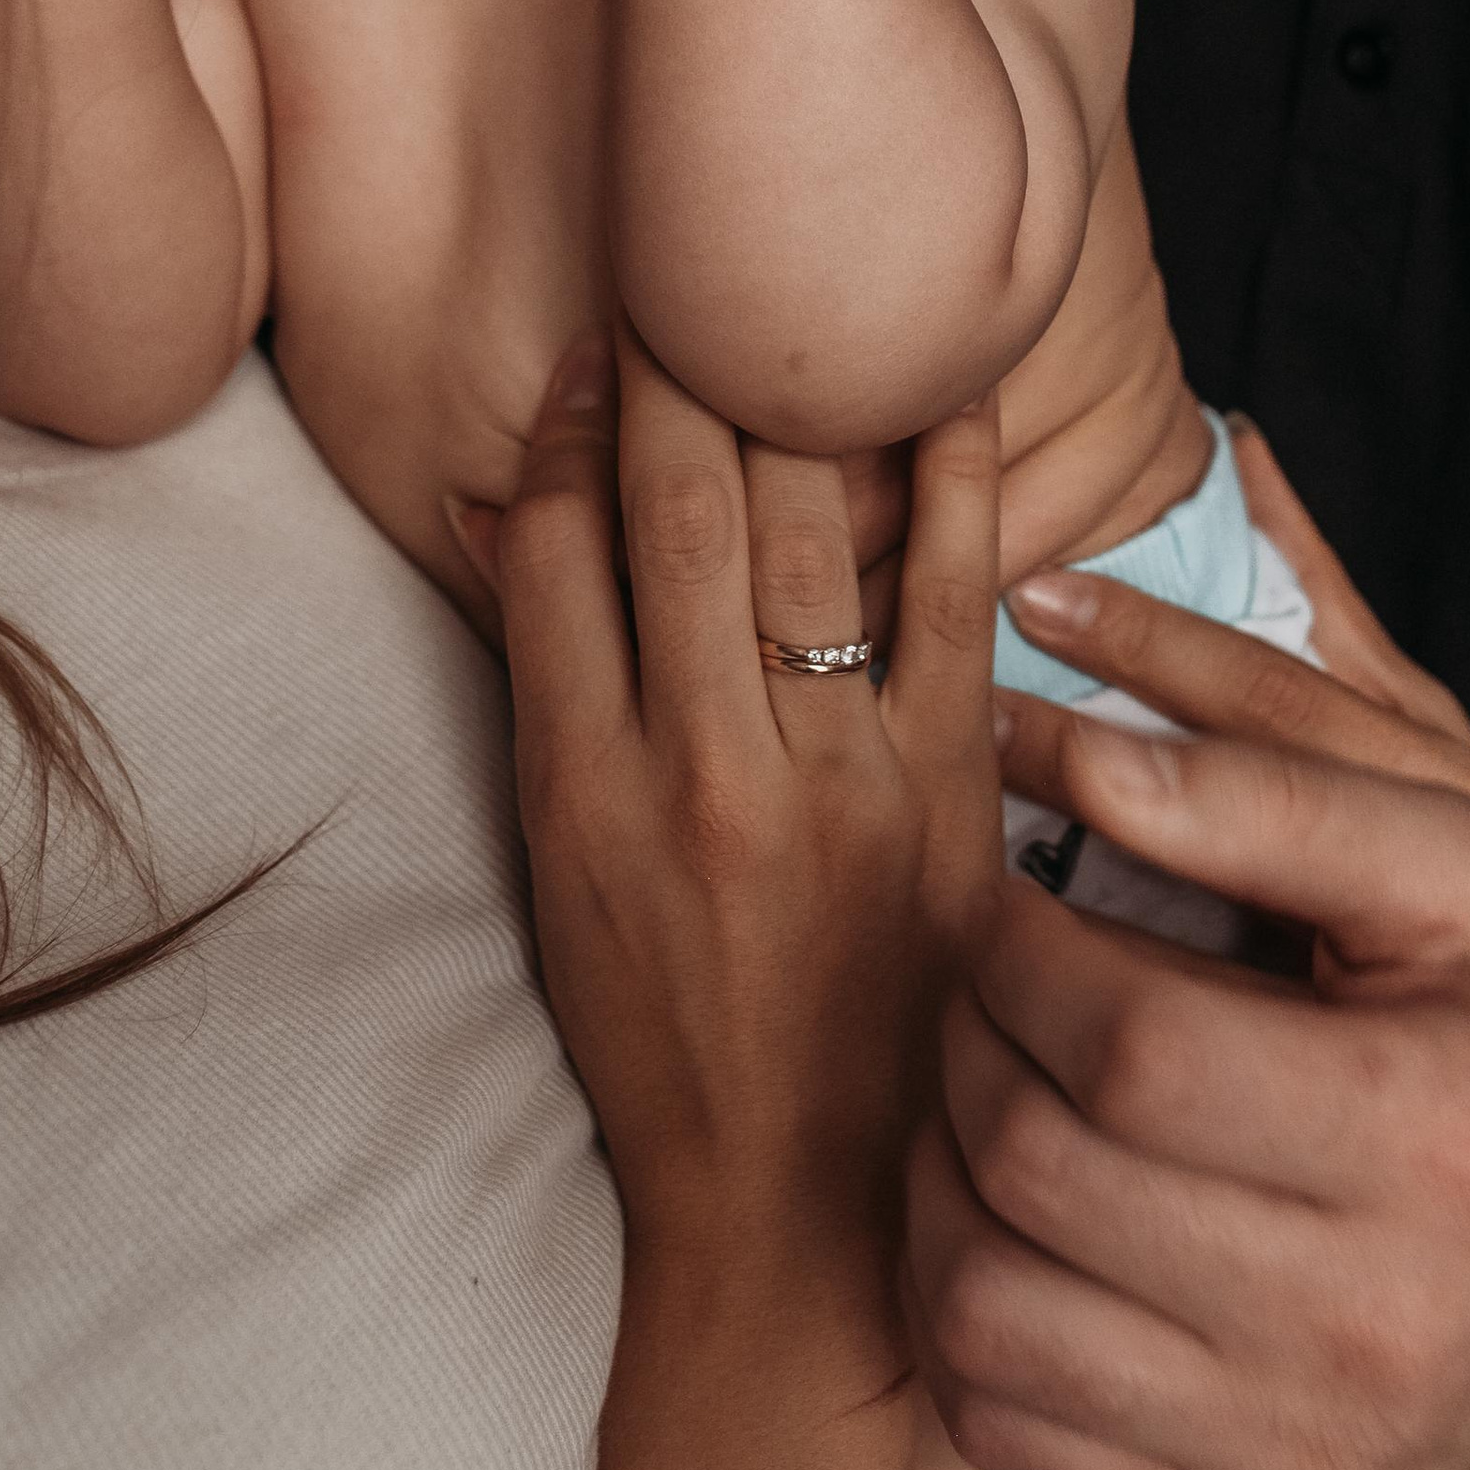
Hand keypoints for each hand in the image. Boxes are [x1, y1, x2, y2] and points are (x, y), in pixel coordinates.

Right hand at [498, 324, 1001, 1284]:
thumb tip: (512, 515)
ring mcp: (829, 784)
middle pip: (673, 514)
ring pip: (796, 535)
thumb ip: (549, 696)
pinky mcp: (947, 801)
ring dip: (791, 391)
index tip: (598, 347)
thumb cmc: (666, 1044)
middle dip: (678, 369)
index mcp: (578, 790)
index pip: (552, 551)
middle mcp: (695, 771)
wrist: (797, 1218)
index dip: (571, 428)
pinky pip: (950, 607)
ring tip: (800, 280)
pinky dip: (953, 486)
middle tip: (691, 252)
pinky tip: (957, 385)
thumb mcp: (559, 878)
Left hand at [912, 454, 1469, 1469]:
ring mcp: (1295, 1454)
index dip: (1020, 947)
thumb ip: (1272, 778)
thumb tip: (1069, 751)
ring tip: (983, 1086)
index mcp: (1444, 1139)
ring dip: (937, 1168)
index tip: (1007, 894)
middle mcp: (1376, 1327)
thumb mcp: (1457, 869)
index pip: (1133, 1042)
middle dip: (968, 1039)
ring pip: (986, 1304)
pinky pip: (997, 1420)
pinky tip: (1003, 1217)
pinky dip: (955, 1303)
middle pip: (1042, 1167)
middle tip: (983, 980)